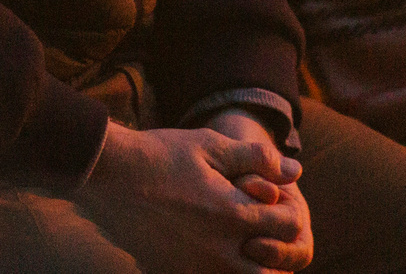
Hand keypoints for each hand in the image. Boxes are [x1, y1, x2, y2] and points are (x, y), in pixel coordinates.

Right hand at [79, 122, 306, 273]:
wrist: (109, 174)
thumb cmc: (161, 154)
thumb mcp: (212, 146)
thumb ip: (259, 159)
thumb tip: (296, 172)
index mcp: (234, 215)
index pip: (287, 227)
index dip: (288, 212)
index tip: (274, 200)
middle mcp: (219, 251)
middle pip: (271, 268)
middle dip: (274, 251)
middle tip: (262, 232)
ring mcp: (195, 268)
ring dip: (248, 264)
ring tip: (239, 244)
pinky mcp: (174, 273)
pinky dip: (217, 270)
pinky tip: (207, 250)